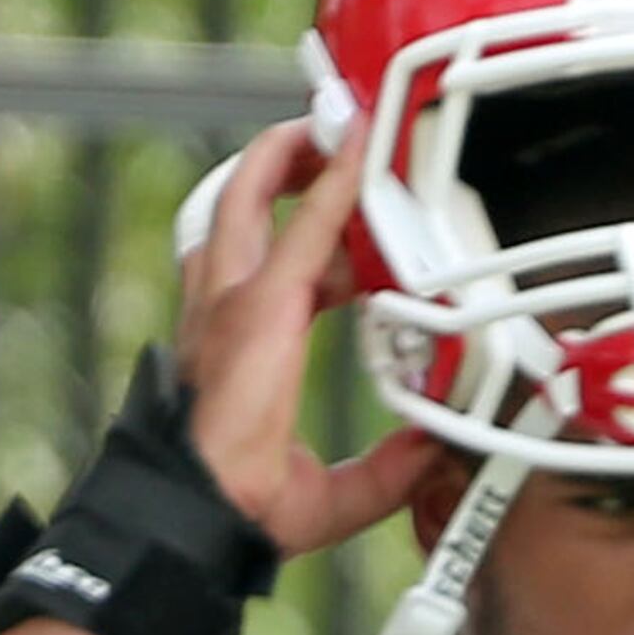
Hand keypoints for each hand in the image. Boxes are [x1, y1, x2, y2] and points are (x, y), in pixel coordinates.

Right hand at [171, 118, 442, 555]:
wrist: (203, 514)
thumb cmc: (240, 507)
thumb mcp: (330, 491)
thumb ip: (383, 469)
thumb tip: (430, 455)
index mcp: (236, 346)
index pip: (266, 261)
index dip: (304, 227)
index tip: (346, 216)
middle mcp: (222, 309)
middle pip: (240, 204)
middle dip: (284, 161)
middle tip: (332, 139)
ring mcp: (233, 300)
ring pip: (252, 190)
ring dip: (296, 149)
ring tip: (340, 120)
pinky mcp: (262, 302)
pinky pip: (308, 219)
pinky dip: (337, 174)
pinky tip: (360, 141)